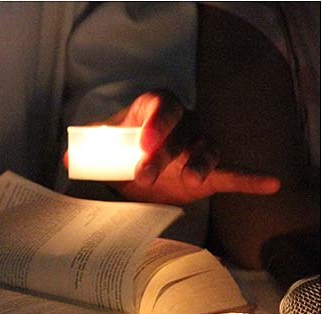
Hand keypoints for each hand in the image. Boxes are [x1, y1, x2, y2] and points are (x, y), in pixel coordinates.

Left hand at [64, 91, 279, 204]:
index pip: (160, 105)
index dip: (155, 121)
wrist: (134, 171)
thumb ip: (88, 149)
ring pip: (207, 148)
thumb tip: (69, 158)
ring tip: (190, 178)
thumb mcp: (102, 147)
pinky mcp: (210, 171)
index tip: (142, 142)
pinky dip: (251, 179)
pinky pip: (233, 172)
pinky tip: (270, 183)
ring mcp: (199, 145)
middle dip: (165, 151)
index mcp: (154, 108)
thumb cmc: (120, 152)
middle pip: (182, 129)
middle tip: (144, 174)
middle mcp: (182, 122)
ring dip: (199, 163)